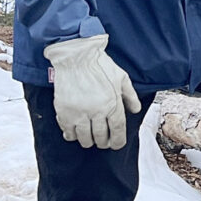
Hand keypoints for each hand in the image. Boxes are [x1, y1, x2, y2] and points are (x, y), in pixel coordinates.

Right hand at [43, 34, 141, 149]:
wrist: (76, 56)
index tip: (116, 145)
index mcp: (112, 104)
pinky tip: (75, 131)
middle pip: (101, 138)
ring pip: (85, 139)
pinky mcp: (64, 113)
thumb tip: (135, 109)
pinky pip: (68, 133)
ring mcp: (79, 113)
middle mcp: (96, 112)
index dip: (117, 141)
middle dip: (103, 142)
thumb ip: (130, 95)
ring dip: (89, 141)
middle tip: (103, 141)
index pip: (117, 131)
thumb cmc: (100, 64)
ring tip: (90, 137)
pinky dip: (72, 136)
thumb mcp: (121, 77)